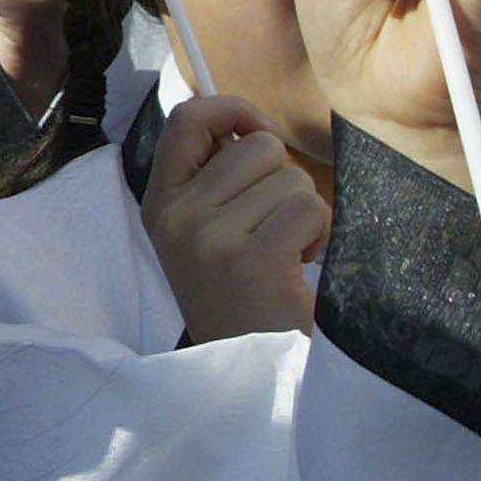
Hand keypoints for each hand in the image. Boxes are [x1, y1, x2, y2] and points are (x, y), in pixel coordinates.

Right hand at [141, 94, 325, 337]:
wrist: (253, 371)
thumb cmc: (242, 298)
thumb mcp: (206, 234)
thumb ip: (217, 180)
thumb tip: (248, 123)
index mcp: (160, 205)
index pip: (186, 119)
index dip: (231, 109)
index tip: (258, 132)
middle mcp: (177, 217)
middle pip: (255, 146)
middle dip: (282, 181)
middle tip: (273, 230)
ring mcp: (210, 238)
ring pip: (289, 178)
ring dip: (304, 213)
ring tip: (286, 254)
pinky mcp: (253, 259)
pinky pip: (308, 208)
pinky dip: (320, 234)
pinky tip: (300, 265)